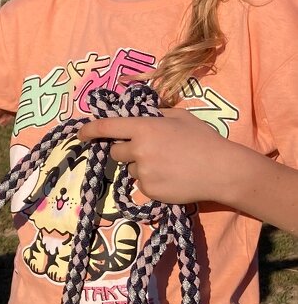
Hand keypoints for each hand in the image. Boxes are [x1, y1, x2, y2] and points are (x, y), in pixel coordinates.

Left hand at [77, 107, 236, 204]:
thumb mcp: (179, 117)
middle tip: (148, 150)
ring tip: (167, 165)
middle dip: (126, 151)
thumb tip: (141, 112)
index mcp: (143, 128)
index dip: (89, 130)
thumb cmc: (203, 140)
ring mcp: (142, 173)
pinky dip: (151, 181)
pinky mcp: (149, 191)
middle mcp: (138, 151)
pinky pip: (142, 185)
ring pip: (130, 169)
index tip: (81, 134)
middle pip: (116, 152)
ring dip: (140, 166)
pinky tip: (171, 177)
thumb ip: (156, 113)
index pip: (106, 127)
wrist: (222, 171)